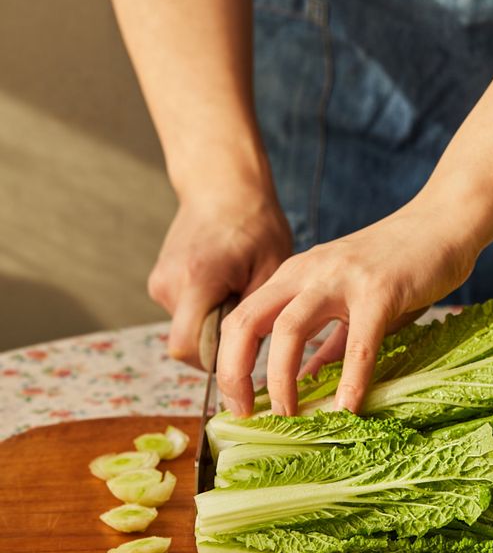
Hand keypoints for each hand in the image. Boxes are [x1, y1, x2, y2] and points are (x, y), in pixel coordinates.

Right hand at [148, 186, 292, 368]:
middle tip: (250, 322)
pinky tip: (224, 289)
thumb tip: (249, 358)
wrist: (222, 187)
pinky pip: (183, 316)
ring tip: (237, 295)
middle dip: (220, 345)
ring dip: (213, 327)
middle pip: (188, 345)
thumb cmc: (255, 225)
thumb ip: (257, 316)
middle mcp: (169, 283)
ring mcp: (160, 282)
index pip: (187, 348)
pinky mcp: (159, 282)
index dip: (214, 366)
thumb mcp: (272, 270)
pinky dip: (205, 314)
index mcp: (198, 280)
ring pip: (187, 331)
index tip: (243, 364)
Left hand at [216, 197, 480, 415]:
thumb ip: (326, 339)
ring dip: (281, 380)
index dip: (229, 367)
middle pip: (245, 323)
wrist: (441, 223)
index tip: (239, 405)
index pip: (240, 321)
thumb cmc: (396, 266)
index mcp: (292, 276)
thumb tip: (305, 379)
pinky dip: (350, 379)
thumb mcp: (347, 300)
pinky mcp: (379, 291)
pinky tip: (348, 408)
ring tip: (288, 415)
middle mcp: (305, 274)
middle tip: (246, 414)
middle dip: (235, 375)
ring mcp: (340, 279)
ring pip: (288, 330)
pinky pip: (358, 342)